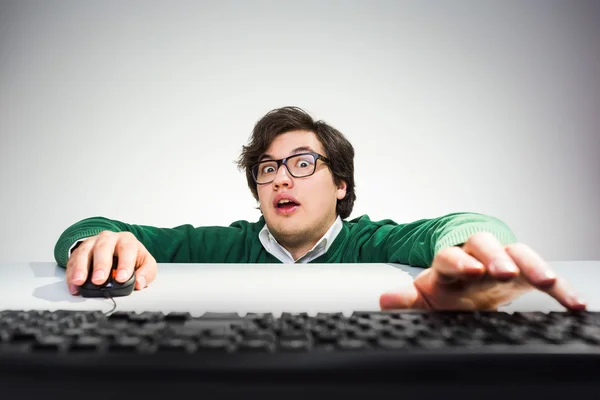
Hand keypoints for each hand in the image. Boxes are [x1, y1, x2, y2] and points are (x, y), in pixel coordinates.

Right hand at [66, 231, 156, 295]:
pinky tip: (73, 285)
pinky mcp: (79, 252)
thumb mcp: (145, 262)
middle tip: (99, 280)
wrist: (115, 249)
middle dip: (100, 264)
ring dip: (81, 267)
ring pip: (84, 252)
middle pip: (103, 247)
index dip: (125, 263)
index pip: (127, 248)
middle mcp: (108, 239)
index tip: (122, 278)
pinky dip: (71, 274)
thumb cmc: (131, 257)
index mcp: (126, 240)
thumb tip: (140, 282)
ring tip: (80, 281)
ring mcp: (92, 243)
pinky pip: (72, 261)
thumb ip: (147, 272)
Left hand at [380, 232, 586, 310]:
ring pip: (518, 252)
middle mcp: (477, 254)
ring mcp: (504, 260)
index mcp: (450, 260)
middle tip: (501, 270)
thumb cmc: (449, 287)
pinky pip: (545, 276)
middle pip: (484, 246)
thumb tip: (385, 300)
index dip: (459, 261)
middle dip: (494, 256)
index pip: (451, 255)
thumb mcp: (429, 295)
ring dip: (531, 265)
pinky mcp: (526, 272)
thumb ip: (409, 299)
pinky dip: (560, 287)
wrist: (470, 276)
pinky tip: (575, 303)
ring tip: (545, 280)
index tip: (468, 270)